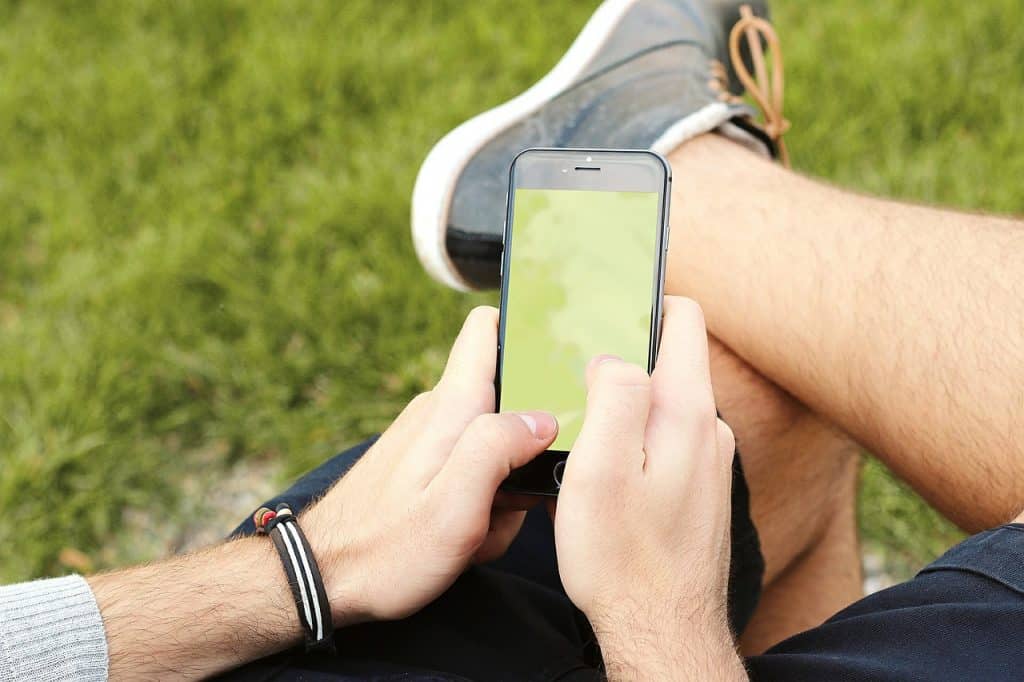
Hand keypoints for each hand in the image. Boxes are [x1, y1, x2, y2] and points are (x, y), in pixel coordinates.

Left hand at [302, 306, 555, 624]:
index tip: (556, 364)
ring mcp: (430, 438)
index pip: (487, 328)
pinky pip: (473, 472)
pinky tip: (464, 536)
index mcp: (451, 407)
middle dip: (527, 447)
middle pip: (509, 402)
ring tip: (477, 529)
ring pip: (495, 446)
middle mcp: (439, 411)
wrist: (324, 580)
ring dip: (502, 489)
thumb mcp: (454, 507)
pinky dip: (479, 504)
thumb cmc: (388, 551)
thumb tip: (542, 418)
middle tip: (510, 497)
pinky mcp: (423, 465)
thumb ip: (498, 449)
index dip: (524, 331)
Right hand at [554, 296, 742, 678]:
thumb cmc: (623, 557)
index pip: (681, 318)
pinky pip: (665, 440)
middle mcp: (709, 430)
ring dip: (625, 403)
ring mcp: (708, 461)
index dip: (642, 300)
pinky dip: (636, 439)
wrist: (662, 631)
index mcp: (687, 411)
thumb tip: (611, 356)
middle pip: (667, 360)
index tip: (602, 305)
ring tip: (582, 428)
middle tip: (572, 377)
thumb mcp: (602, 467)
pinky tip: (606, 471)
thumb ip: (614, 395)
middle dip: (622, 356)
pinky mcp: (700, 490)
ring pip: (663, 404)